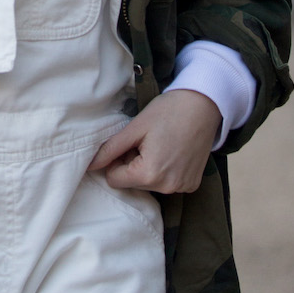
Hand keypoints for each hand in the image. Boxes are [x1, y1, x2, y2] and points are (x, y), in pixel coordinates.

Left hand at [88, 90, 221, 193]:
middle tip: (147, 141)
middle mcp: (167, 187)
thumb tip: (89, 165)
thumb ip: (110, 149)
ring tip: (161, 144)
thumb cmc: (168, 112)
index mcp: (149, 174)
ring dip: (149, 168)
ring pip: (149, 184)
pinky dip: (166, 170)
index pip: (114, 179)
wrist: (204, 105)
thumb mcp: (135, 128)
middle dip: (133, 164)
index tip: (129, 144)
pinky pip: (167, 183)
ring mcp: (182, 187)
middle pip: (132, 183)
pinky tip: (174, 151)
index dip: (117, 160)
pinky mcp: (192, 185)